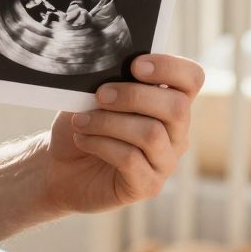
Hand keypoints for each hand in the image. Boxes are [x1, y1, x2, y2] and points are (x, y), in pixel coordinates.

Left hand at [41, 54, 201, 216]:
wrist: (59, 167)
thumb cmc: (81, 124)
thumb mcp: (93, 96)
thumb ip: (111, 80)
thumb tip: (111, 67)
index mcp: (169, 102)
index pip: (192, 79)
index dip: (170, 67)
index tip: (135, 65)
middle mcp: (176, 133)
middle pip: (177, 107)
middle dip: (134, 96)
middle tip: (100, 95)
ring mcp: (165, 162)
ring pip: (151, 134)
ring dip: (109, 122)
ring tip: (81, 121)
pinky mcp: (148, 186)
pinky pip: (131, 159)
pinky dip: (101, 144)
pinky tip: (82, 139)